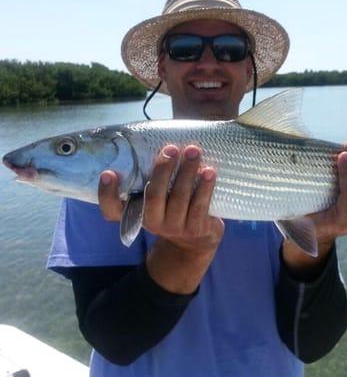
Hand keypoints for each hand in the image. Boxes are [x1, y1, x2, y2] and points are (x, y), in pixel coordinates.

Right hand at [98, 145, 223, 293]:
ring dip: (187, 172)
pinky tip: (209, 171)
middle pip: (153, 196)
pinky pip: (200, 205)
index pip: (113, 210)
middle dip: (162, 169)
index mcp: (137, 213)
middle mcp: (153, 222)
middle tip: (171, 148)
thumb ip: (154, 176)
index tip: (108, 173)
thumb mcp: (159, 197)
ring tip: (193, 151)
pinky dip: (205, 187)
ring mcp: (175, 227)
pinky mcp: (196, 229)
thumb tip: (160, 135)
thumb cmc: (174, 207)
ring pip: (180, 197)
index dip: (107, 194)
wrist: (196, 241)